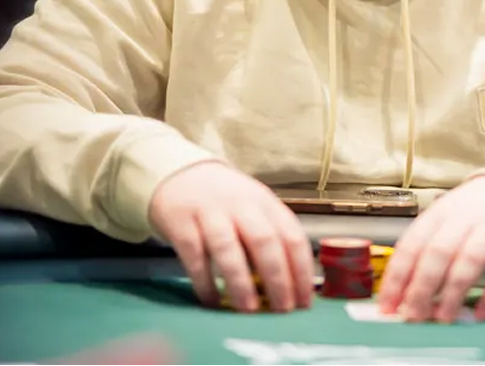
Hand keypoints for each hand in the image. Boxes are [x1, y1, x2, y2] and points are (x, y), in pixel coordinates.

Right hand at [149, 162, 313, 313]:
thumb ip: (271, 237)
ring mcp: (209, 213)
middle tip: (282, 309)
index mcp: (265, 203)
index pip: (292, 236)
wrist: (180, 174)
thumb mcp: (254, 208)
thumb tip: (290, 287)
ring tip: (248, 309)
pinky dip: (204, 282)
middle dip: (277, 278)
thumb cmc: (225, 201)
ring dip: (241, 282)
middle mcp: (240, 205)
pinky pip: (195, 256)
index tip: (304, 301)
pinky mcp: (181, 224)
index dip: (301, 271)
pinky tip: (212, 301)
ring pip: (228, 249)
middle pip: (264, 241)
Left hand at [377, 175, 484, 322]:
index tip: (387, 305)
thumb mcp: (447, 219)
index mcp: (440, 212)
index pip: (411, 245)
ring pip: (467, 261)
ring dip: (452, 294)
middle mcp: (464, 217)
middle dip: (420, 288)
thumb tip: (403, 293)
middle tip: (412, 316)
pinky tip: (482, 314)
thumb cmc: (477, 212)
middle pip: (436, 254)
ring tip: (443, 318)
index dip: (396, 277)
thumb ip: (428, 250)